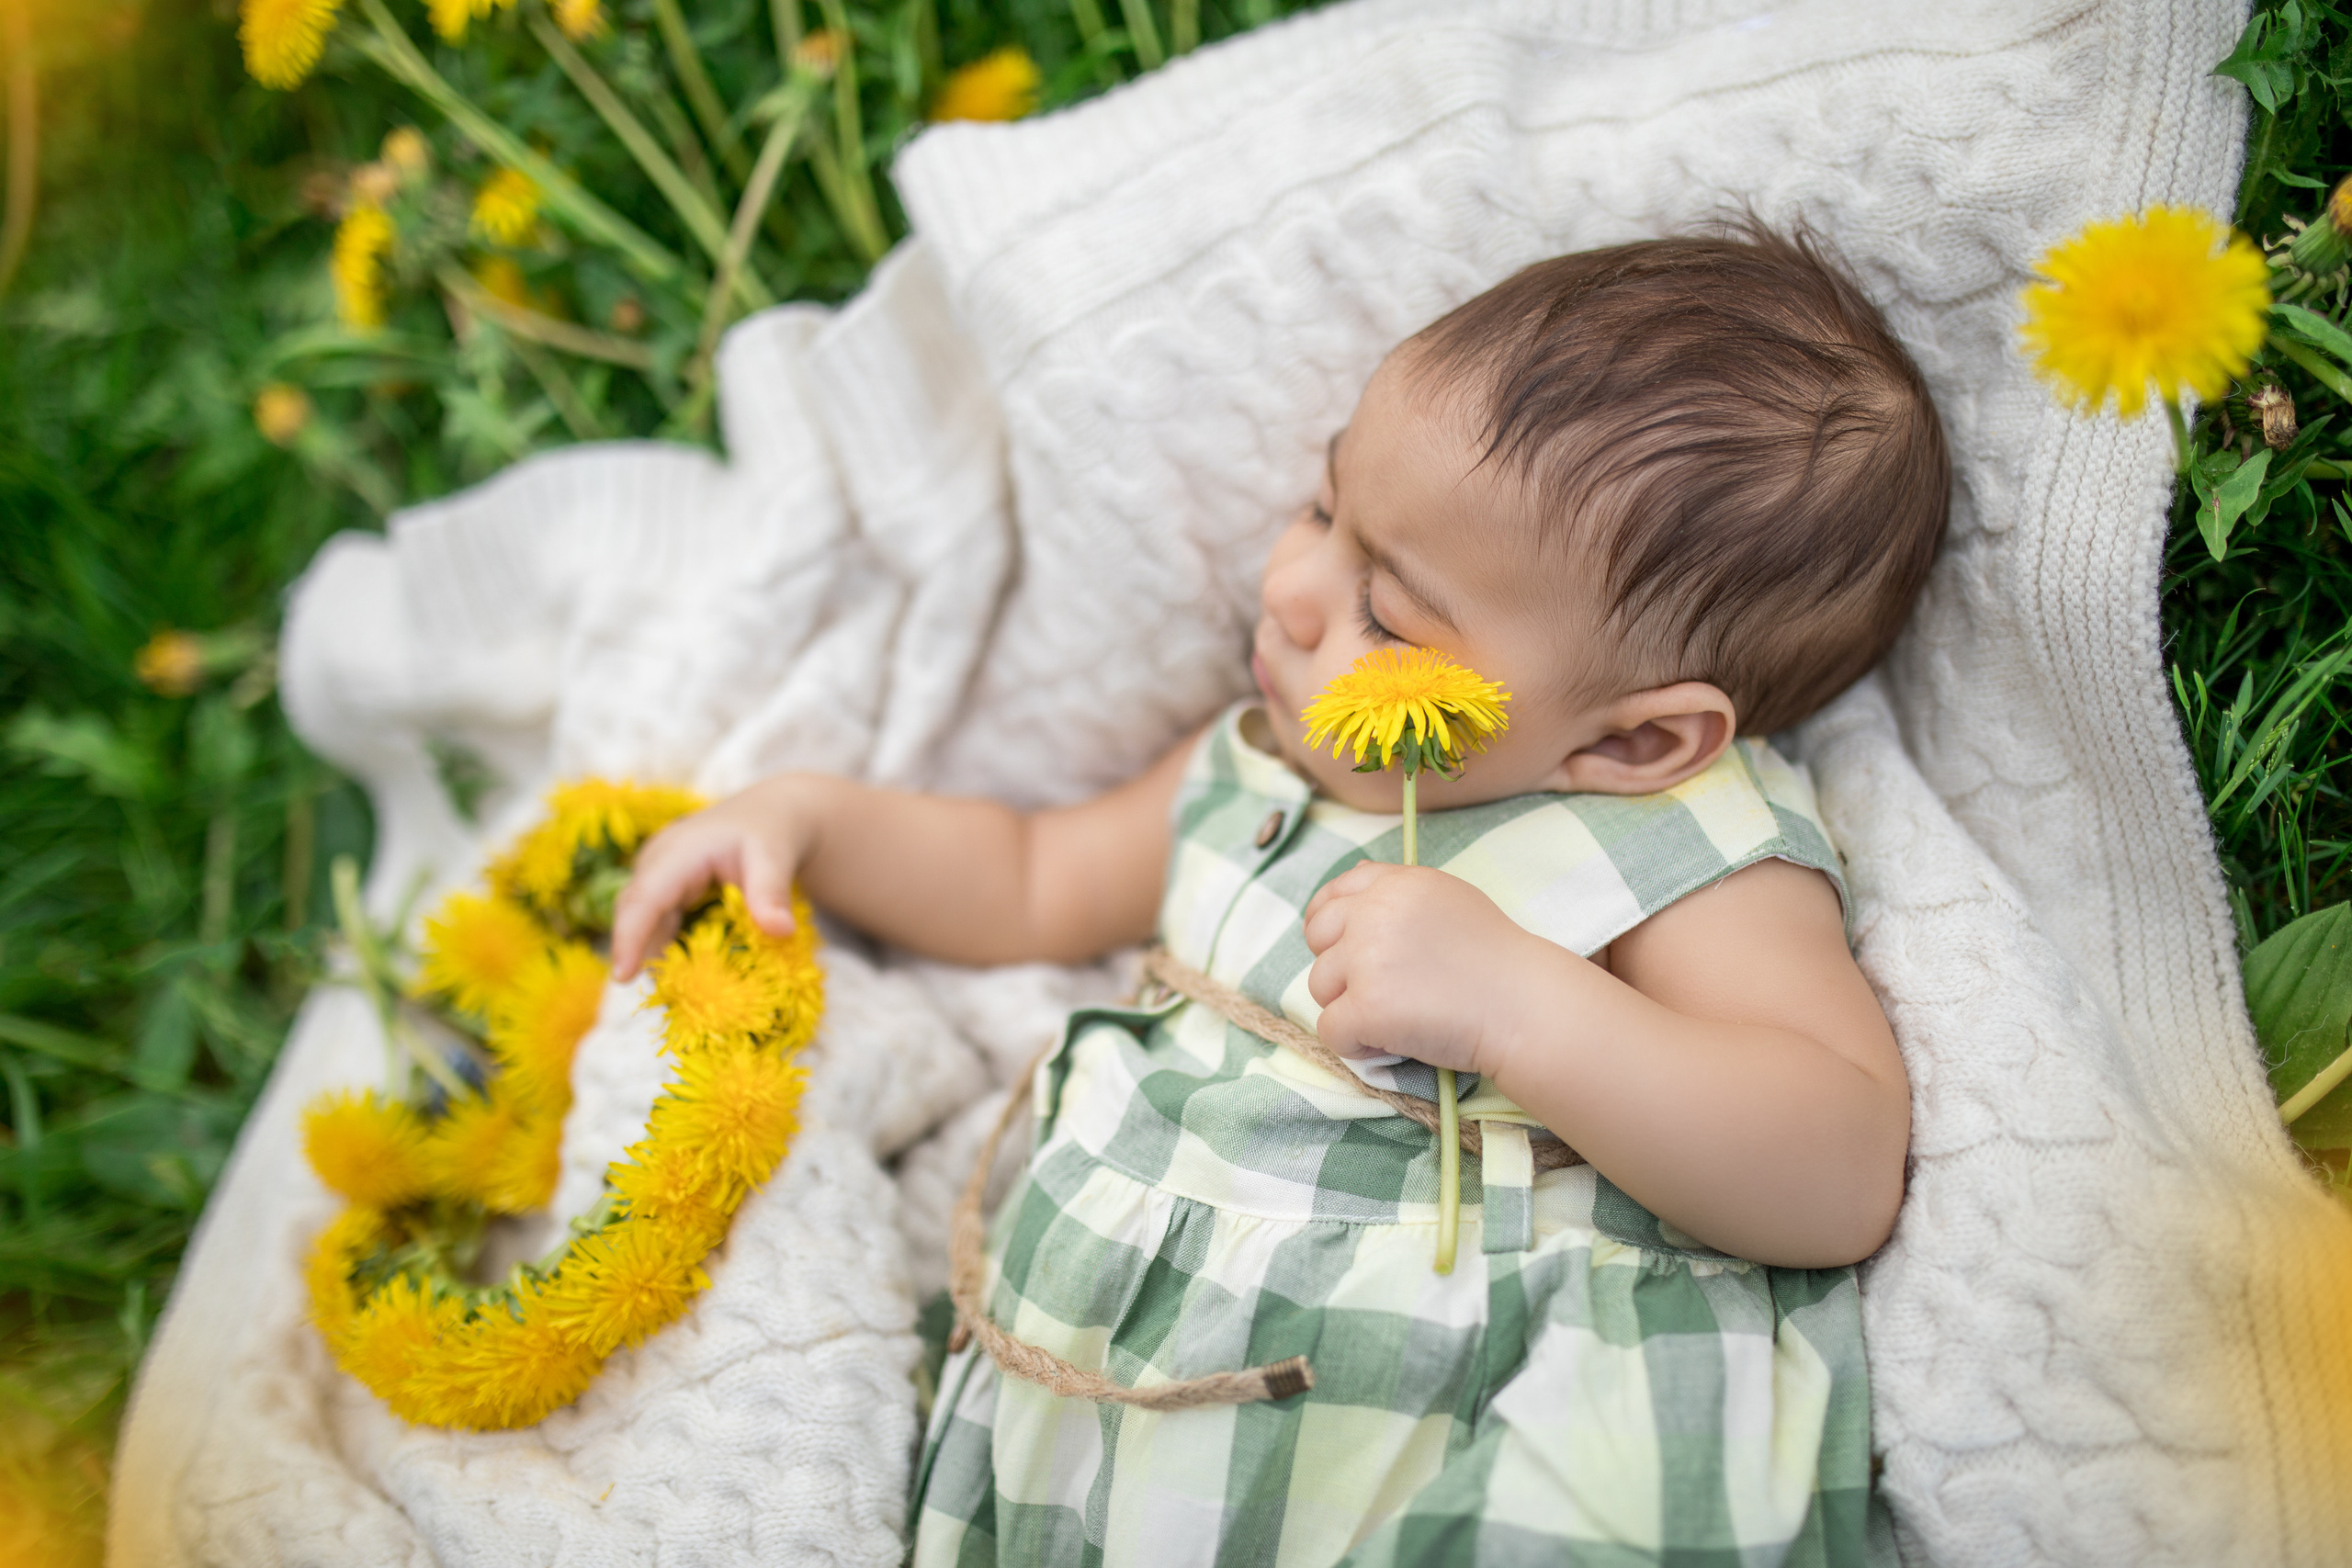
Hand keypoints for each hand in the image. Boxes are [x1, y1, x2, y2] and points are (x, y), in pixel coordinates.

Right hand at [608, 774, 826, 979]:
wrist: (772, 814)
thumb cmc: (771, 832)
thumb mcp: (775, 857)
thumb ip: (772, 893)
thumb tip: (781, 932)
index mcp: (677, 851)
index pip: (644, 898)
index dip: (630, 937)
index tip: (623, 977)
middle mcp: (657, 862)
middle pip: (635, 913)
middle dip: (638, 954)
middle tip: (664, 998)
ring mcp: (657, 876)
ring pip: (645, 923)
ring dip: (657, 956)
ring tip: (681, 995)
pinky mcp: (665, 890)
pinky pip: (658, 925)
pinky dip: (670, 949)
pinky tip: (689, 976)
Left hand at [1301, 861, 1565, 1077]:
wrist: (1524, 1006)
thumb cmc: (1496, 959)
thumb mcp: (1450, 899)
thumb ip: (1400, 892)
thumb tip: (1352, 879)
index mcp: (1395, 884)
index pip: (1332, 894)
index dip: (1327, 924)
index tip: (1341, 949)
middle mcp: (1374, 913)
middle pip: (1318, 939)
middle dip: (1339, 967)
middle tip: (1380, 990)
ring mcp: (1366, 959)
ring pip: (1319, 987)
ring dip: (1350, 1007)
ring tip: (1399, 1016)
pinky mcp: (1366, 1006)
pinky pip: (1332, 1030)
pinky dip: (1358, 1044)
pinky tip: (1394, 1041)